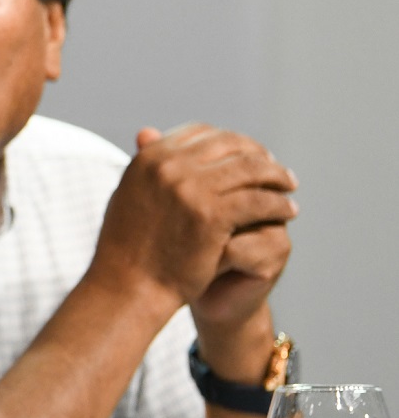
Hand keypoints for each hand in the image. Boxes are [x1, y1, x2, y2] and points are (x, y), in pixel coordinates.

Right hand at [90, 124, 296, 319]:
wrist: (128, 285)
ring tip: (289, 186)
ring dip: (276, 176)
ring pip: (250, 170)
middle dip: (258, 155)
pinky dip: (278, 204)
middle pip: (229, 146)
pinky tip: (288, 210)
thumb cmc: (128, 245)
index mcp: (149, 157)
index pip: (200, 132)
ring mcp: (190, 189)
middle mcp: (168, 166)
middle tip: (277, 170)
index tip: (248, 154)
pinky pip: (258, 201)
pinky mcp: (211, 216)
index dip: (230, 141)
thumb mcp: (128, 191)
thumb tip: (148, 133)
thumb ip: (145, 163)